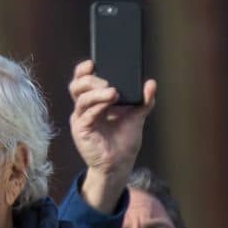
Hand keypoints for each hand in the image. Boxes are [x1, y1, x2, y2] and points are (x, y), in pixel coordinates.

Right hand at [68, 60, 156, 212]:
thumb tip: (150, 83)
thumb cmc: (123, 142)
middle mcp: (84, 109)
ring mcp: (81, 119)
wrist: (119, 164)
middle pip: (76, 86)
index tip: (93, 62)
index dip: (83, 70)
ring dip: (97, 92)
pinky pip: (86, 114)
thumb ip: (144, 99)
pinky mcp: (81, 130)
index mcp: (94, 102)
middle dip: (90, 79)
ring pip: (81, 98)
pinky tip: (109, 103)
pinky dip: (98, 106)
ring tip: (113, 92)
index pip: (82, 81)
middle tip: (108, 81)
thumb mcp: (136, 116)